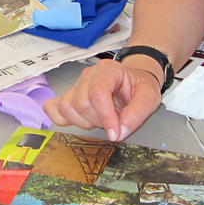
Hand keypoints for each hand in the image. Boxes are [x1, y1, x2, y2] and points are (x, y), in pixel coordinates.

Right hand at [44, 59, 163, 141]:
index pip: (97, 93)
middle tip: (113, 123)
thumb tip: (120, 131)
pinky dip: (62, 119)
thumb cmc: (139, 87)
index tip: (115, 134)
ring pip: (67, 107)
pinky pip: (54, 108)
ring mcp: (76, 85)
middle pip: (81, 103)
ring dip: (84, 122)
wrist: (133, 81)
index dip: (105, 117)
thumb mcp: (150, 97)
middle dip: (98, 121)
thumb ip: (137, 114)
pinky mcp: (69, 96)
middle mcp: (88, 75)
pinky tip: (80, 120)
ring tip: (100, 120)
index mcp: (108, 70)